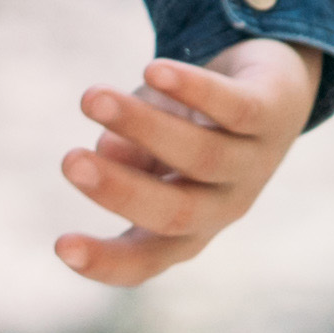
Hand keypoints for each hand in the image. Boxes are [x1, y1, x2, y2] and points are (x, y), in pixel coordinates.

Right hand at [50, 38, 316, 288]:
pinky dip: (194, 90)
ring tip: (92, 98)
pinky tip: (153, 72)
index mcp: (188, 225)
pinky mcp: (272, 114)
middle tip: (69, 162)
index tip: (60, 246)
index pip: (146, 258)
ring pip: (201, 155)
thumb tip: (111, 152)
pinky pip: (236, 108)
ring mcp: (252, 162)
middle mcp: (223, 204)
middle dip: (120, 189)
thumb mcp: (152, 150)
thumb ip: (129, 157)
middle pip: (176, 212)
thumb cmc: (196, 129)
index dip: (106, 261)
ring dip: (142, 126)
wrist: (273, 91)